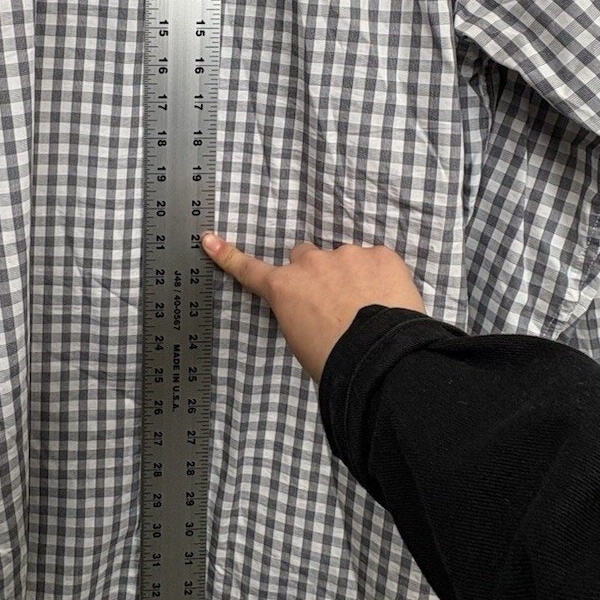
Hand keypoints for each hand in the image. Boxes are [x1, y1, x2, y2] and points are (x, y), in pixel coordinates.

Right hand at [200, 232, 425, 382]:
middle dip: (315, 271)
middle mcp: (311, 263)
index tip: (209, 238)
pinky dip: (382, 278)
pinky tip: (389, 301)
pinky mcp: (381, 254)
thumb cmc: (334, 360)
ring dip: (352, 276)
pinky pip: (378, 261)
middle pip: (305, 255)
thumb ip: (299, 312)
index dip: (227, 254)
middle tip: (333, 299)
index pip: (249, 269)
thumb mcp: (301, 341)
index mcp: (285, 288)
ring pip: (345, 259)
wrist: (379, 356)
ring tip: (370, 308)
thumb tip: (314, 309)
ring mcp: (347, 255)